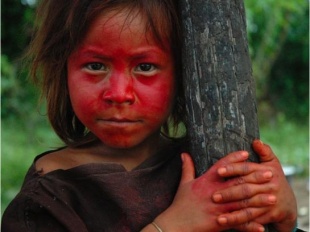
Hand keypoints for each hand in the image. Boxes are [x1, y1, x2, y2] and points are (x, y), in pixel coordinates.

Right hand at [153, 151, 267, 231]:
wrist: (175, 224)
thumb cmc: (180, 203)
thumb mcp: (183, 184)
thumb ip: (187, 168)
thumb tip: (184, 153)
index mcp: (205, 182)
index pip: (221, 167)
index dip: (234, 159)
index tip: (246, 154)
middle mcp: (213, 194)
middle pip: (237, 183)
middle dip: (254, 178)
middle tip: (270, 174)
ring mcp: (217, 209)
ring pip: (241, 204)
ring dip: (258, 201)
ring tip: (272, 198)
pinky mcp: (218, 224)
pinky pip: (237, 224)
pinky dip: (249, 225)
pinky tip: (262, 225)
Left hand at [214, 140, 296, 231]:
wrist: (288, 203)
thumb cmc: (275, 179)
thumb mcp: (273, 164)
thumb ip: (264, 152)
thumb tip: (256, 141)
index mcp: (266, 171)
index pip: (247, 169)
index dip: (233, 168)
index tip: (218, 171)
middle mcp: (269, 186)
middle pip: (246, 189)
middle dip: (229, 193)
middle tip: (213, 196)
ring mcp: (269, 202)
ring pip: (248, 207)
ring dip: (233, 213)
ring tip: (218, 216)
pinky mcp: (270, 215)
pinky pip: (253, 220)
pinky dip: (241, 223)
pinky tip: (229, 224)